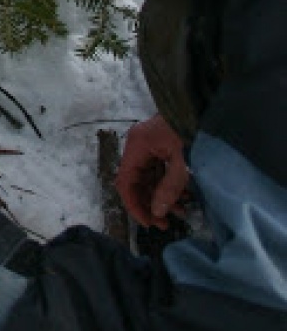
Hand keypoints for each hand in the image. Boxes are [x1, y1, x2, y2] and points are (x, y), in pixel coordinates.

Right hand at [115, 113, 189, 229]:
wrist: (206, 106)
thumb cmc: (193, 129)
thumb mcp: (184, 161)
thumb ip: (170, 187)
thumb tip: (157, 212)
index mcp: (137, 145)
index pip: (126, 182)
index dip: (134, 205)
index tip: (149, 223)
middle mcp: (138, 146)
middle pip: (136, 182)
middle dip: (151, 204)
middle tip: (166, 224)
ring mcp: (149, 146)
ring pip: (149, 179)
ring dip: (162, 197)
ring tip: (181, 212)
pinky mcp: (160, 147)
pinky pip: (159, 172)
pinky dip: (169, 186)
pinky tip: (184, 197)